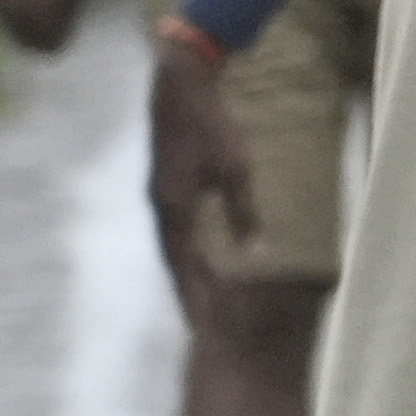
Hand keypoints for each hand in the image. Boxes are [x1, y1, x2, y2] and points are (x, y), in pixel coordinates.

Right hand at [149, 30, 255, 318]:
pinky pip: (174, 230)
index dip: (197, 295)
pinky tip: (195, 259)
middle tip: (201, 325)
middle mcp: (162, 209)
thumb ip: (243, 213)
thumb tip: (256, 253)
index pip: (186, 264)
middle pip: (175, 261)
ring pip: (172, 247)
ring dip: (185, 274)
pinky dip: (184, 252)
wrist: (180, 91)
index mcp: (177, 209)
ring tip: (199, 300)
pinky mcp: (164, 188)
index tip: (205, 324)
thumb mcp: (236, 170)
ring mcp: (160, 198)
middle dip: (188, 292)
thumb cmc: (212, 128)